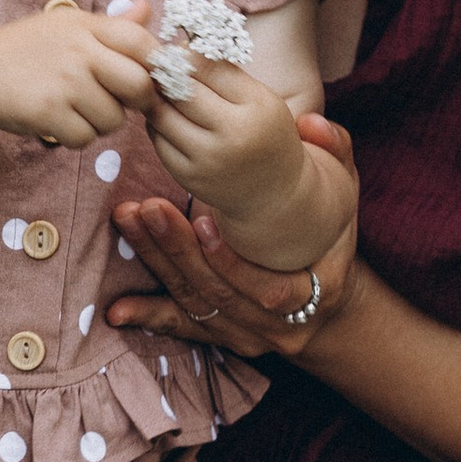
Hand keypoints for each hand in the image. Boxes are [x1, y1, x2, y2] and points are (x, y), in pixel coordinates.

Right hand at [0, 3, 155, 149]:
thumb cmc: (27, 49)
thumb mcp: (68, 25)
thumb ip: (111, 24)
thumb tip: (148, 8)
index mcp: (87, 26)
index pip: (142, 42)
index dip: (155, 64)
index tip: (147, 76)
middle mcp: (79, 51)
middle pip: (139, 85)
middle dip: (138, 101)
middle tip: (120, 101)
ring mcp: (64, 83)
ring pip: (114, 119)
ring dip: (101, 122)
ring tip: (78, 108)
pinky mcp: (47, 112)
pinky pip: (86, 138)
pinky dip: (77, 137)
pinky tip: (60, 122)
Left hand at [108, 115, 358, 359]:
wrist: (330, 304)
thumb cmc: (332, 237)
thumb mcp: (344, 195)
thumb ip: (334, 153)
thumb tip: (310, 122)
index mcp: (315, 294)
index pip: (275, 291)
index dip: (236, 264)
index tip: (205, 221)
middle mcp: (278, 324)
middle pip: (221, 294)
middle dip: (180, 251)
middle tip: (149, 209)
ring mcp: (247, 335)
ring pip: (196, 304)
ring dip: (158, 263)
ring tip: (130, 220)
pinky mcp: (220, 338)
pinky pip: (182, 330)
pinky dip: (149, 317)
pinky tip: (116, 311)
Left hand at [146, 56, 335, 254]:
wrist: (275, 193)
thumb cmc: (266, 133)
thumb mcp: (261, 98)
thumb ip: (224, 73)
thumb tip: (180, 46)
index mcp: (256, 107)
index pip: (207, 67)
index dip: (185, 54)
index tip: (177, 49)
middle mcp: (233, 136)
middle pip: (180, 90)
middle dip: (164, 73)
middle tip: (157, 63)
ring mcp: (208, 161)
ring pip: (162, 115)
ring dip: (154, 97)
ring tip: (157, 87)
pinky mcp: (189, 178)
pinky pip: (158, 141)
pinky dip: (155, 123)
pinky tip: (163, 115)